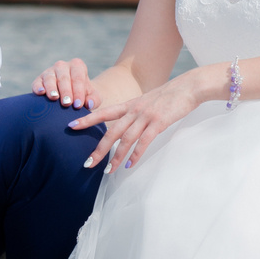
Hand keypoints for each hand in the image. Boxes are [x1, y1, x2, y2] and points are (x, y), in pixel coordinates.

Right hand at [31, 57, 100, 109]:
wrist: (72, 95)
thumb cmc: (84, 95)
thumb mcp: (93, 97)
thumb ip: (94, 100)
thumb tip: (88, 104)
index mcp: (77, 66)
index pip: (78, 78)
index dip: (78, 91)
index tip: (78, 105)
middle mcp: (62, 66)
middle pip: (64, 78)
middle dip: (66, 91)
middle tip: (67, 103)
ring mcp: (49, 71)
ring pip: (50, 78)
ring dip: (52, 89)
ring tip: (54, 98)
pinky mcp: (39, 79)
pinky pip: (37, 82)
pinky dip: (38, 87)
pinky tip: (40, 93)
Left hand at [73, 73, 202, 174]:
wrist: (188, 87)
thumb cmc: (169, 96)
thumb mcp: (146, 101)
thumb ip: (134, 112)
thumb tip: (125, 124)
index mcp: (129, 105)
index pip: (103, 112)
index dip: (87, 119)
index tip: (71, 126)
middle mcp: (134, 110)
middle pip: (111, 131)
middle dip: (98, 149)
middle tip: (87, 163)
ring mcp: (146, 116)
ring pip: (125, 139)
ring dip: (115, 157)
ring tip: (108, 172)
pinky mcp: (158, 122)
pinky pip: (143, 141)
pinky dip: (135, 155)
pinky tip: (128, 165)